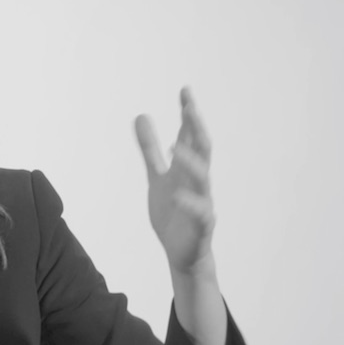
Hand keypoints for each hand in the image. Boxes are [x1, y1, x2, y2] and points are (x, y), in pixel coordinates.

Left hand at [134, 86, 215, 274]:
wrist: (182, 254)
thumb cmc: (173, 213)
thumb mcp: (157, 177)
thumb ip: (150, 149)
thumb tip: (141, 116)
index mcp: (186, 169)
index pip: (190, 136)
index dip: (188, 114)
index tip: (185, 90)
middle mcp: (197, 181)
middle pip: (202, 149)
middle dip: (196, 128)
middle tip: (190, 106)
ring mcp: (202, 202)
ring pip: (203, 178)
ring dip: (191, 162)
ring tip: (176, 148)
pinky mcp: (202, 226)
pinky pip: (199, 213)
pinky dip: (190, 203)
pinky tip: (178, 195)